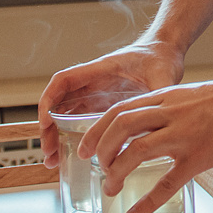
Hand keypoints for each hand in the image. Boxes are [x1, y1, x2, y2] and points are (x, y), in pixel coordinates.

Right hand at [37, 40, 186, 167]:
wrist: (167, 52)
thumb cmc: (162, 57)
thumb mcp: (162, 77)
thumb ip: (159, 95)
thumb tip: (161, 118)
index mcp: (101, 69)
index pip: (64, 81)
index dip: (49, 100)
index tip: (46, 123)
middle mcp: (93, 81)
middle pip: (59, 102)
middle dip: (49, 127)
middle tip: (49, 153)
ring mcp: (96, 93)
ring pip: (67, 113)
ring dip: (56, 135)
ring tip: (54, 160)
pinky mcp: (103, 104)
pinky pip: (80, 119)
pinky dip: (71, 135)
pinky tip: (73, 154)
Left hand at [86, 71, 212, 212]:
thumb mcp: (192, 97)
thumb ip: (171, 111)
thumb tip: (156, 129)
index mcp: (166, 98)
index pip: (119, 110)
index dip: (96, 130)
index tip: (86, 147)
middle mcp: (170, 113)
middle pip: (120, 126)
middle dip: (100, 149)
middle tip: (95, 167)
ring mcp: (184, 134)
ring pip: (136, 150)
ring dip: (116, 171)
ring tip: (111, 188)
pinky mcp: (201, 155)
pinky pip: (167, 181)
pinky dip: (146, 201)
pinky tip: (135, 212)